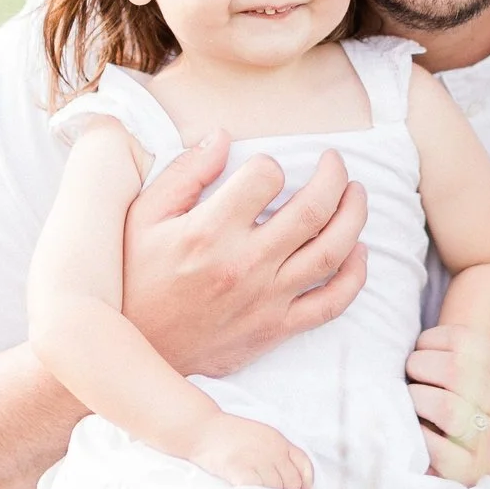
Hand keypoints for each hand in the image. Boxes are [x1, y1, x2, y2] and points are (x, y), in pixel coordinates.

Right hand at [122, 135, 369, 378]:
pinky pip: (330, 304)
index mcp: (209, 230)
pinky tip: (358, 253)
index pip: (266, 177)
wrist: (131, 352)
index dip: (270, 164)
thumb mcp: (141, 217)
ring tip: (356, 195)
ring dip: (354, 217)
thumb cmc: (133, 278)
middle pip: (313, 210)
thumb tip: (221, 136)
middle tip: (336, 163)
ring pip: (331, 252)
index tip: (265, 170)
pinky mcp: (274, 330)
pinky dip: (354, 277)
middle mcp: (244, 264)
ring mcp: (265, 300)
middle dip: (334, 177)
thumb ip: (185, 173)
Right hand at [187, 413, 314, 488]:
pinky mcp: (240, 469)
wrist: (202, 428)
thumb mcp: (261, 435)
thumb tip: (291, 482)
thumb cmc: (229, 435)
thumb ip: (277, 453)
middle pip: (291, 481)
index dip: (306, 482)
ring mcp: (257, 460)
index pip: (304, 464)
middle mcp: (272, 450)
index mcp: (279, 440)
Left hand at [406, 325, 489, 488]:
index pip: (463, 340)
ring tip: (413, 402)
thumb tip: (420, 351)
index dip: (430, 341)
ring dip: (415, 400)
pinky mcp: (475, 472)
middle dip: (419, 368)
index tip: (421, 350)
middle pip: (451, 370)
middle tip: (412, 376)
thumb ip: (475, 364)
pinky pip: (436, 447)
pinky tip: (417, 430)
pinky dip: (418, 434)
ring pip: (443, 407)